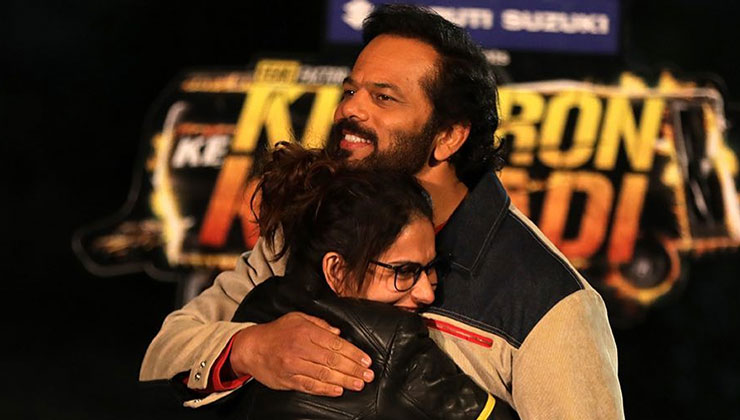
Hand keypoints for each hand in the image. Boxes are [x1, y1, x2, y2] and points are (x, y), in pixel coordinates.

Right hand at [230, 312, 373, 395]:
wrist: (251, 347)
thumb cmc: (277, 332)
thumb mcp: (297, 318)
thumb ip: (320, 324)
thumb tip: (339, 333)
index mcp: (305, 331)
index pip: (335, 344)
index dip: (353, 353)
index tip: (366, 360)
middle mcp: (300, 348)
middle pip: (332, 361)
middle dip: (353, 369)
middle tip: (368, 375)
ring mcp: (293, 366)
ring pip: (323, 375)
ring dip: (344, 380)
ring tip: (359, 383)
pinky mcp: (288, 380)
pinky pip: (310, 386)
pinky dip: (325, 389)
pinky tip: (338, 390)